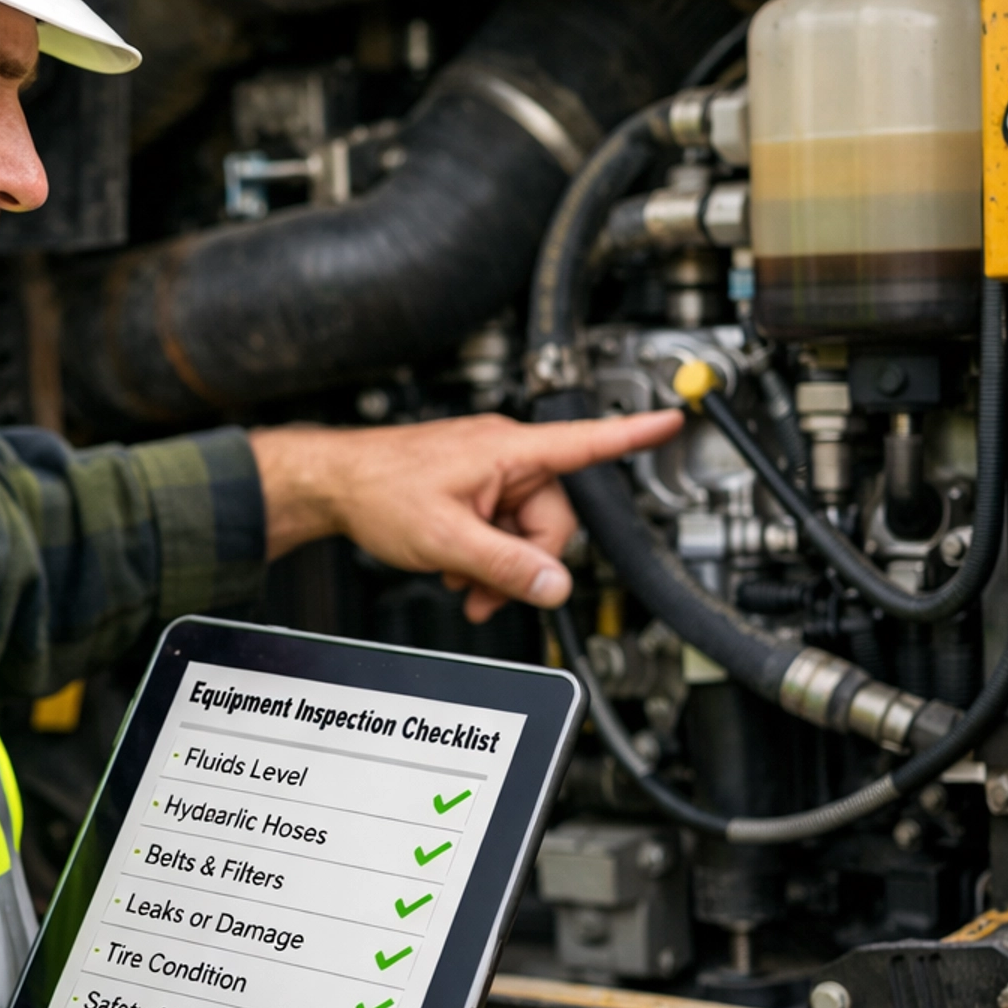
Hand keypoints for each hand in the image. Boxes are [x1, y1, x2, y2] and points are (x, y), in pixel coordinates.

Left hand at [250, 410, 681, 622]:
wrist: (334, 484)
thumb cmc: (378, 490)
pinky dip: (484, 554)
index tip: (673, 419)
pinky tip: (457, 568)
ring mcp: (488, 471)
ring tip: (464, 580)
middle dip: (527, 560)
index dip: (634, 434)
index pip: (586, 441)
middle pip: (553, 517)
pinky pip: (501, 527)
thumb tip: (555, 588)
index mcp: (507, 450)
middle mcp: (504, 454)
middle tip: (490, 588)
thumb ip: (505, 566)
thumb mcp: (447, 539)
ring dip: (501, 564)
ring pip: (525, 529)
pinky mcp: (472, 487)